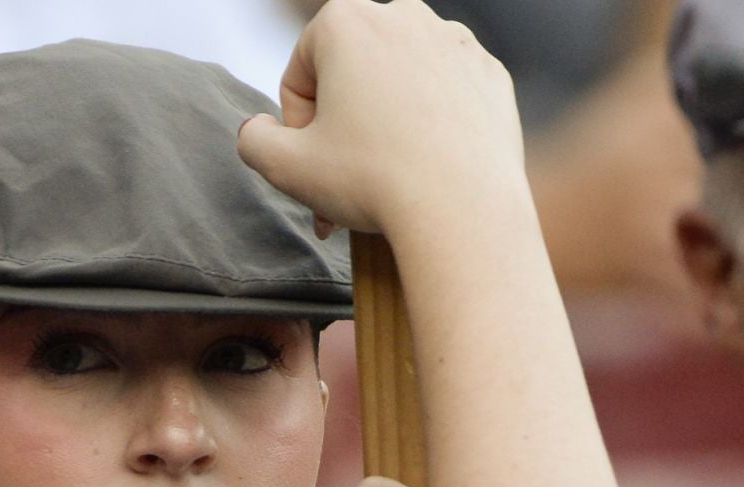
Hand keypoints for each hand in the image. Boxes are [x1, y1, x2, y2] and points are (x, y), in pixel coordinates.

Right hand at [236, 0, 525, 239]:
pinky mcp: (489, 75)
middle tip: (346, 180)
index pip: (300, 74)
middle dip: (343, 126)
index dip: (298, 128)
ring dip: (385, 125)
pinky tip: (428, 167)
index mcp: (346, 20)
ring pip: (399, 84)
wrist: (463, 210)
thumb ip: (254, 140)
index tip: (315, 164)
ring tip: (387, 177)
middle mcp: (403, 15)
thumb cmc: (372, 181)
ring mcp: (455, 42)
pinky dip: (432, 128)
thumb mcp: (285, 167)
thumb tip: (259, 130)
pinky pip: (445, 98)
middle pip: (352, 75)